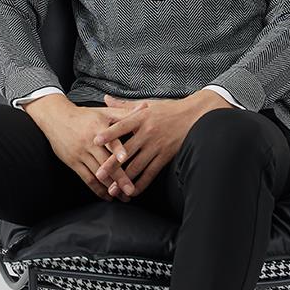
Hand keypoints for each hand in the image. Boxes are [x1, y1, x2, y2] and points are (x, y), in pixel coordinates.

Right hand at [36, 100, 147, 201]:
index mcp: (98, 128)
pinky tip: (108, 196)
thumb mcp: (104, 112)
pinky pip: (87, 179)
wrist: (55, 118)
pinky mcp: (73, 163)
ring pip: (97, 174)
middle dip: (119, 178)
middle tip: (131, 190)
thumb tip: (145, 106)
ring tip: (123, 196)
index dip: (117, 149)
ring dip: (111, 187)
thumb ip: (125, 113)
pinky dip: (97, 189)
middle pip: (105, 162)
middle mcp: (89, 142)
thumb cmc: (84, 115)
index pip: (109, 140)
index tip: (125, 158)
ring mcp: (80, 154)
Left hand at [91, 91, 208, 196]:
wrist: (195, 116)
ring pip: (137, 166)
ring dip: (124, 179)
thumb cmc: (169, 109)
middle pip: (126, 151)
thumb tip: (105, 98)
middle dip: (111, 165)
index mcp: (141, 118)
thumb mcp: (147, 104)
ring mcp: (157, 146)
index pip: (121, 126)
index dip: (108, 134)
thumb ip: (124, 105)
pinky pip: (151, 172)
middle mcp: (148, 132)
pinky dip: (142, 183)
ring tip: (112, 189)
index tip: (94, 141)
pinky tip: (133, 191)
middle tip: (99, 174)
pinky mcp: (166, 156)